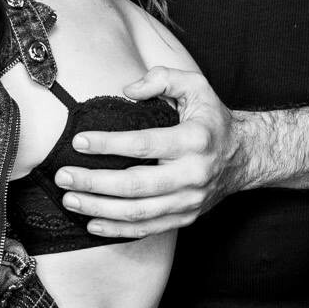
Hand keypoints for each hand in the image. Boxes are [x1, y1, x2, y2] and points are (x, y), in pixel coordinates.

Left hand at [54, 66, 247, 238]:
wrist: (244, 155)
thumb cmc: (212, 120)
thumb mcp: (196, 86)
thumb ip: (163, 78)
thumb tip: (128, 90)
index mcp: (195, 139)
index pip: (144, 144)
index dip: (108, 144)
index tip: (80, 142)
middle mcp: (194, 173)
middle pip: (135, 185)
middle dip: (94, 182)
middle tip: (64, 175)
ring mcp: (190, 200)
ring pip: (138, 212)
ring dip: (99, 208)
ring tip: (70, 198)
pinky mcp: (186, 217)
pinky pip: (148, 228)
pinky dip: (118, 229)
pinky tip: (92, 222)